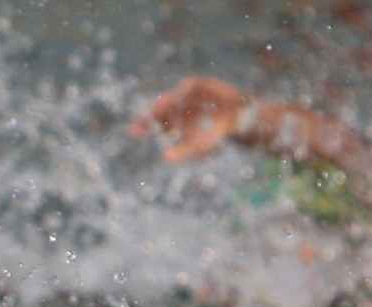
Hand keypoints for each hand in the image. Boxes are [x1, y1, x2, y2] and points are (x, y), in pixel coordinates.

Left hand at [133, 77, 248, 162]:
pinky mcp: (202, 86)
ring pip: (173, 97)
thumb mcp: (199, 147)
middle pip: (160, 107)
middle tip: (144, 120)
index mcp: (173, 121)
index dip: (144, 126)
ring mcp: (188, 96)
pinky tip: (183, 89)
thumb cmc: (215, 136)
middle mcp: (177, 107)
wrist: (237, 122)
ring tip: (158, 110)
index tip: (133, 132)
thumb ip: (183, 152)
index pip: (154, 122)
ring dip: (166, 102)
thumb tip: (165, 157)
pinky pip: (193, 84)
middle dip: (152, 113)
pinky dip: (187, 87)